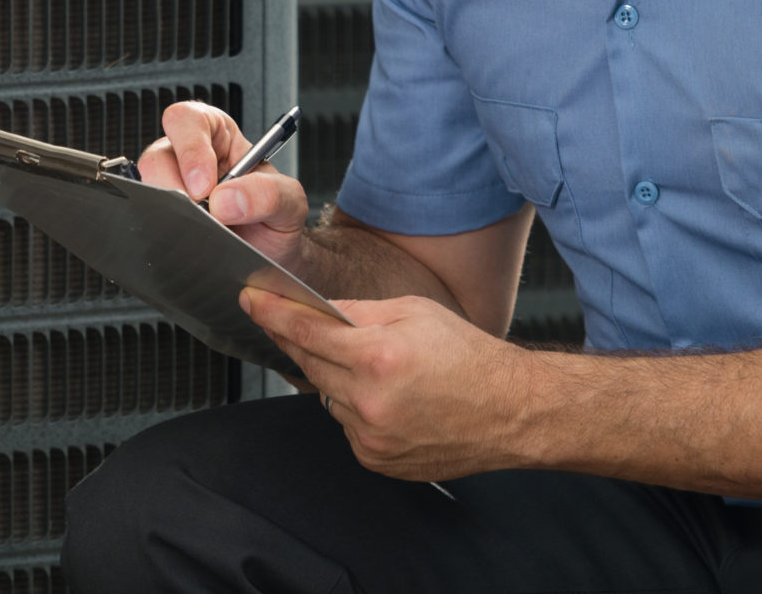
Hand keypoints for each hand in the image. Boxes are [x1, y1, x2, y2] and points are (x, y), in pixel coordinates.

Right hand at [136, 100, 309, 261]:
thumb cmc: (276, 217)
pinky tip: (191, 239)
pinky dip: (166, 231)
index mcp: (217, 135)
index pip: (187, 120)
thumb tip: (225, 199)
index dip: (191, 149)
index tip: (204, 186)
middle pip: (156, 157)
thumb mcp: (289, 200)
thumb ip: (268, 193)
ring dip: (172, 213)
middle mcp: (187, 158)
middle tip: (201, 213)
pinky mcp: (163, 217)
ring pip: (147, 190)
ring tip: (204, 229)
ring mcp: (171, 188)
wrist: (273, 257)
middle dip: (175, 187)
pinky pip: (149, 219)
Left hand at [243, 286, 532, 482]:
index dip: (273, 314)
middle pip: (309, 364)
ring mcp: (372, 437)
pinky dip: (355, 408)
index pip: (306, 332)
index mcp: (378, 357)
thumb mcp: (413, 311)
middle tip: (301, 325)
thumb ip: (357, 310)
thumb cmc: (469, 357)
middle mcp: (370, 401)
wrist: (510, 412)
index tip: (250, 301)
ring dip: (337, 378)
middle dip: (301, 342)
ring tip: (379, 369)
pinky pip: (346, 425)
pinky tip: (388, 399)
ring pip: (327, 396)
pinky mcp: (377, 460)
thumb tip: (315, 309)